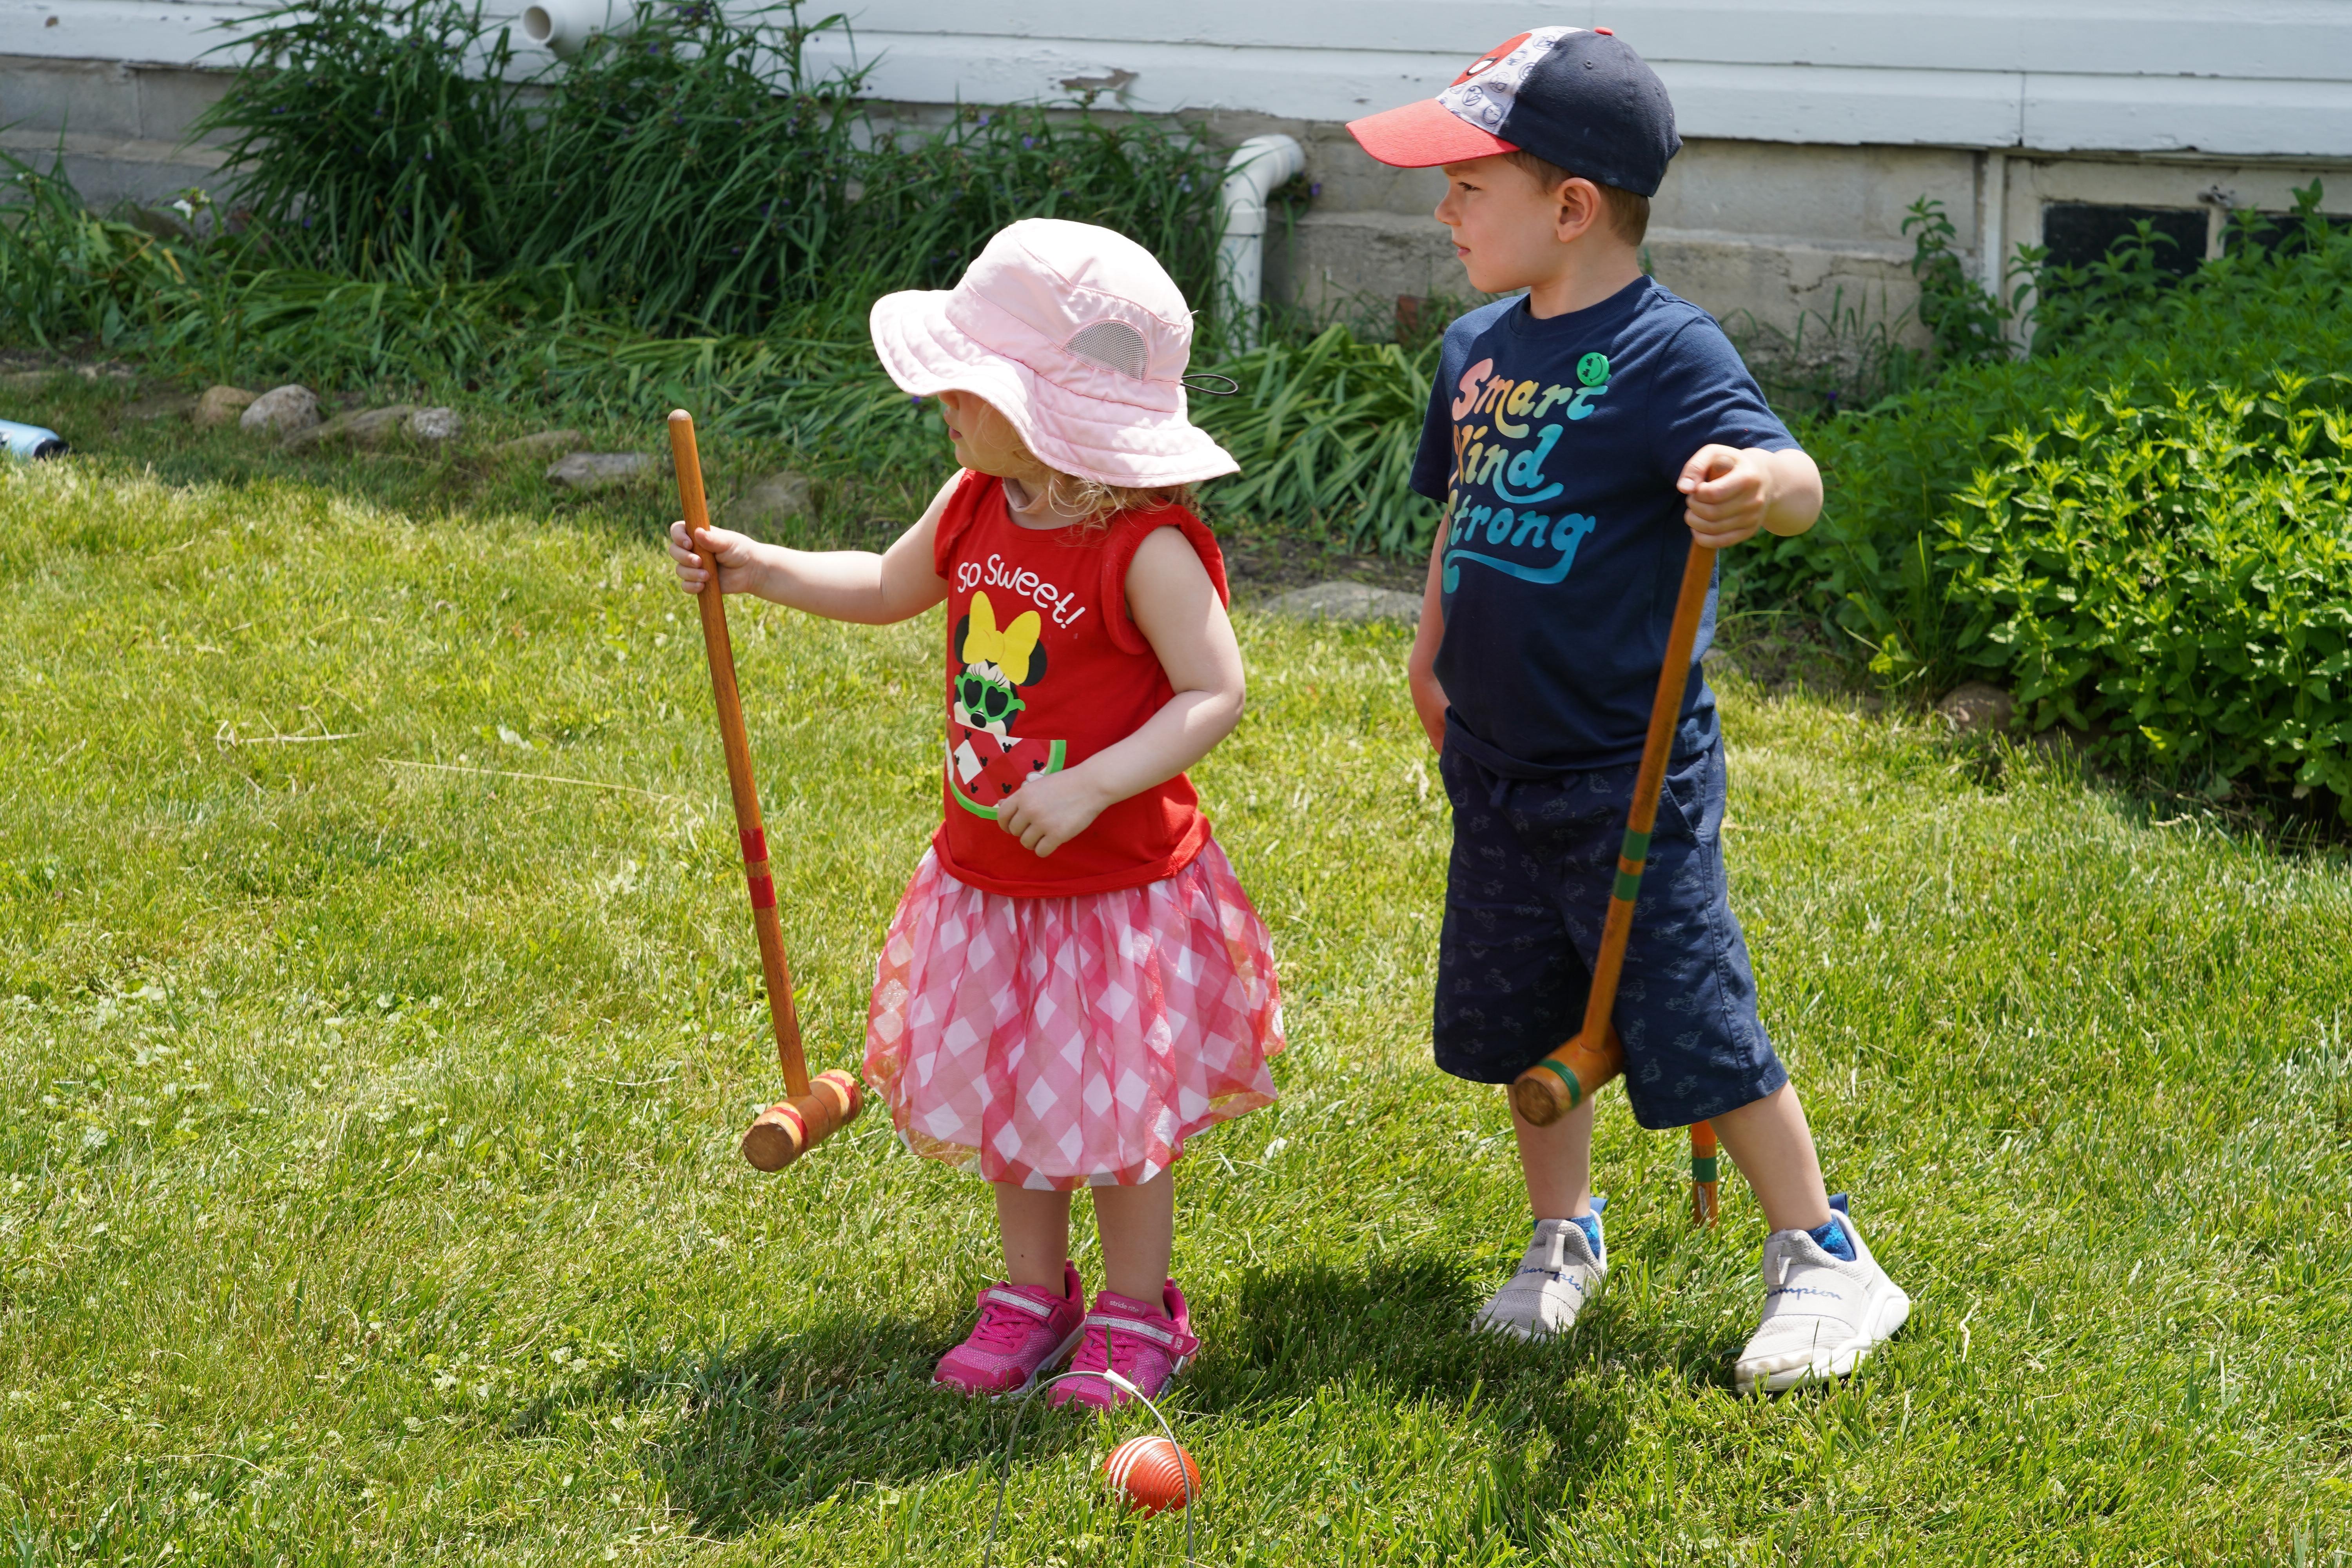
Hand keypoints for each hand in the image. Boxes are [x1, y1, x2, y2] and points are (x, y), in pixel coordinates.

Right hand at [667, 520, 763, 594]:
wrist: (751, 571)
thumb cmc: (741, 551)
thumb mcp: (728, 542)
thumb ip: (713, 539)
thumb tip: (697, 532)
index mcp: (698, 535)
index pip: (677, 530)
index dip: (678, 536)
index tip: (689, 544)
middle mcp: (693, 550)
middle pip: (674, 551)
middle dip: (684, 557)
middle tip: (699, 561)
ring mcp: (694, 566)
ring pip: (679, 569)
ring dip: (691, 573)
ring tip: (707, 576)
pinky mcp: (698, 581)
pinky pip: (685, 586)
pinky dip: (691, 586)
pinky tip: (702, 586)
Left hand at [994, 768, 1108, 857]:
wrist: (1090, 785)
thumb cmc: (1065, 783)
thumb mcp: (1038, 785)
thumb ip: (1021, 797)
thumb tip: (1000, 803)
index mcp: (1022, 795)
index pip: (1002, 816)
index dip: (1005, 824)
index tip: (1012, 827)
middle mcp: (1029, 809)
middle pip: (1015, 832)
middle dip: (1024, 832)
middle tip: (1037, 828)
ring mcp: (1042, 823)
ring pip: (1026, 843)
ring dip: (1034, 842)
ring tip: (1046, 835)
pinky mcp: (1056, 835)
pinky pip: (1041, 852)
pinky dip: (1045, 849)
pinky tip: (1052, 842)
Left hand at [1676, 446, 1779, 547]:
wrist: (1763, 479)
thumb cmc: (1731, 465)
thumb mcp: (1715, 454)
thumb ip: (1696, 466)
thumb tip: (1684, 488)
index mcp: (1748, 478)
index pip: (1713, 494)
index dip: (1697, 493)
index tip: (1697, 488)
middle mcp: (1754, 500)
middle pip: (1711, 513)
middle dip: (1693, 507)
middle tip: (1692, 500)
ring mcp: (1754, 518)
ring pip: (1713, 529)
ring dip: (1694, 522)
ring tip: (1694, 511)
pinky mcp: (1749, 531)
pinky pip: (1720, 542)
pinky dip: (1702, 538)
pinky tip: (1697, 527)